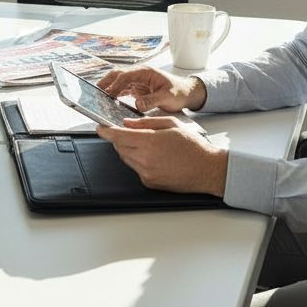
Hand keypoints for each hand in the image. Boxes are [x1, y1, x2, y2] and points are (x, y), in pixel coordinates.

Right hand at [96, 65, 206, 111]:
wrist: (186, 93)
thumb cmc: (179, 92)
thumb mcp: (167, 97)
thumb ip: (152, 100)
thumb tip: (137, 103)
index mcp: (146, 72)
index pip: (126, 75)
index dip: (115, 84)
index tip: (108, 94)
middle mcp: (140, 74)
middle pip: (118, 74)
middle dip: (106, 82)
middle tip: (95, 92)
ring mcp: (137, 80)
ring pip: (118, 81)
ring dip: (108, 88)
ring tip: (98, 97)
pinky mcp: (137, 88)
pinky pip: (122, 89)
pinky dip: (114, 94)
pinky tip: (109, 101)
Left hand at [96, 116, 227, 194]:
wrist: (207, 169)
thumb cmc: (193, 146)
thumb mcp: (170, 124)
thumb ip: (145, 123)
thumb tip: (126, 123)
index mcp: (150, 142)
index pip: (119, 136)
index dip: (106, 131)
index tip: (99, 128)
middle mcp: (145, 159)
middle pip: (120, 147)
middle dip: (121, 139)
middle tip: (131, 133)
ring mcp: (146, 173)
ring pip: (126, 158)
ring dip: (130, 150)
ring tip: (149, 145)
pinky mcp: (149, 183)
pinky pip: (136, 169)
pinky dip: (139, 161)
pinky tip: (155, 157)